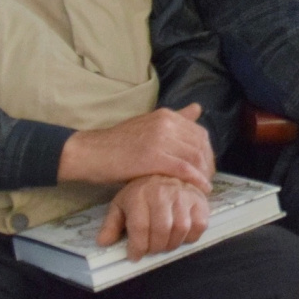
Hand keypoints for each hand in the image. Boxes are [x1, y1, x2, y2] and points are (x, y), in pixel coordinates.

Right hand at [58, 105, 213, 191]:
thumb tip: (197, 108)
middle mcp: (166, 123)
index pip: (199, 133)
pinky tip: (200, 189)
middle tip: (208, 179)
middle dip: (208, 164)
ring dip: (204, 174)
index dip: (207, 152)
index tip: (207, 167)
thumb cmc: (117, 143)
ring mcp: (160, 139)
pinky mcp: (152, 158)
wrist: (90, 152)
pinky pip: (183, 169)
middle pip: (200, 145)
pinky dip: (195, 180)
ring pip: (194, 157)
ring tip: (203, 187)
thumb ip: (174, 119)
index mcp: (166, 115)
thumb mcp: (148, 124)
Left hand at [97, 175, 210, 261]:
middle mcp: (163, 192)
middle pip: (162, 230)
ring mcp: (184, 194)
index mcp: (140, 194)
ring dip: (172, 244)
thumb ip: (111, 224)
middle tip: (150, 250)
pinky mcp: (200, 199)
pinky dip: (190, 236)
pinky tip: (180, 236)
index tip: (134, 256)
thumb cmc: (141, 192)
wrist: (166, 171)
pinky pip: (200, 224)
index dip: (137, 247)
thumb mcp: (121, 204)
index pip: (140, 227)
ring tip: (164, 244)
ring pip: (181, 228)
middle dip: (155, 247)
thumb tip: (103, 242)